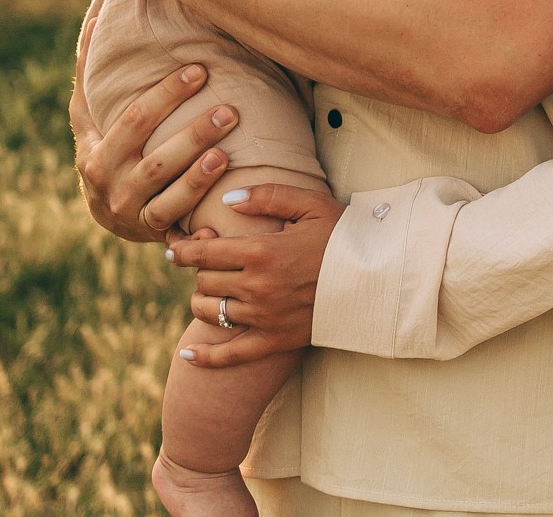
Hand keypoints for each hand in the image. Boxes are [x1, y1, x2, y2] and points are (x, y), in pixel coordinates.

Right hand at [70, 62, 238, 242]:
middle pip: (155, 160)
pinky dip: (199, 221)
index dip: (168, 95)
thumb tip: (96, 19)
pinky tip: (224, 203)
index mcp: (95, 153)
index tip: (200, 70)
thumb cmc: (103, 148)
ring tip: (227, 152)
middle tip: (230, 110)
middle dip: (193, 134)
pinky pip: (177, 227)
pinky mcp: (154, 234)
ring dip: (199, 176)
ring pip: (168, 197)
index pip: (135, 119)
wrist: (106, 213)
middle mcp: (112, 186)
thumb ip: (90, 72)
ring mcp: (133, 213)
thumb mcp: (88, 116)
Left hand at [167, 184, 344, 367]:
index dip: (183, 250)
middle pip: (205, 282)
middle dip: (198, 272)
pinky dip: (206, 357)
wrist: (378, 277)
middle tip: (204, 264)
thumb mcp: (311, 203)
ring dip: (202, 301)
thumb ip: (268, 196)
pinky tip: (187, 354)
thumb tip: (227, 199)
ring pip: (212, 313)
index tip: (174, 248)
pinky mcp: (276, 340)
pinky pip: (232, 356)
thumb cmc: (346, 235)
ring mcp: (265, 317)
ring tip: (208, 292)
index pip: (204, 253)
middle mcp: (257, 287)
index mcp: (262, 251)